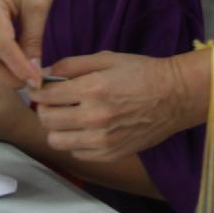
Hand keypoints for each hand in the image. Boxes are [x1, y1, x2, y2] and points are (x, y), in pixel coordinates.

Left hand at [29, 51, 193, 159]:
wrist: (175, 97)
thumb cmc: (142, 73)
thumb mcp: (107, 58)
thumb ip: (72, 65)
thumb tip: (44, 73)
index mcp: (92, 90)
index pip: (46, 96)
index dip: (37, 90)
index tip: (39, 88)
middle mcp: (94, 118)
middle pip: (47, 120)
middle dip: (44, 108)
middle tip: (52, 102)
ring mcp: (103, 140)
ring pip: (57, 141)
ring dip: (56, 128)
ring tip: (67, 118)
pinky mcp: (111, 154)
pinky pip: (77, 153)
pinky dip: (75, 142)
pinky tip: (85, 129)